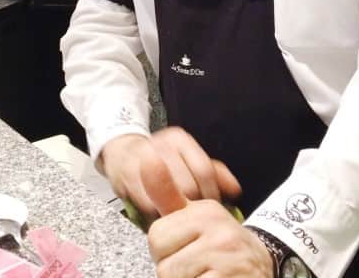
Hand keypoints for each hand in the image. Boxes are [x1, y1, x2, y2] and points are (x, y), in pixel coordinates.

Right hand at [100, 127, 240, 220]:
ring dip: (174, 211)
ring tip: (178, 218)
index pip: (204, 170)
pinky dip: (155, 212)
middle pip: (188, 185)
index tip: (211, 206)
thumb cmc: (160, 160)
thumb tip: (235, 190)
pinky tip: (159, 213)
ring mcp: (143, 160)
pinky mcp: (126, 176)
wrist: (123, 154)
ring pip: (168, 195)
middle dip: (193, 205)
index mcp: (180, 140)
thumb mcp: (187, 158)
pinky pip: (147, 202)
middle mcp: (161, 146)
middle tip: (194, 216)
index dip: (210, 194)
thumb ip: (214, 173)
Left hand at [143, 152, 272, 277]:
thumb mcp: (194, 219)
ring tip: (207, 276)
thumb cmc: (220, 246)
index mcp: (205, 211)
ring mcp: (228, 256)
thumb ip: (166, 194)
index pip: (156, 236)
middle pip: (164, 263)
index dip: (165, 251)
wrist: (262, 268)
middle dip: (175, 272)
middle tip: (198, 268)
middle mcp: (219, 229)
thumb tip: (148, 158)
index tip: (187, 249)